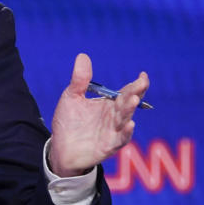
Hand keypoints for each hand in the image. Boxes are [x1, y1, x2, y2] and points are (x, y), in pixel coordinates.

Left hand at [49, 53, 149, 176]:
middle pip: (127, 103)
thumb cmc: (69, 122)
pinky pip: (119, 139)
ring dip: (129, 110)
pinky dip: (125, 133)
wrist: (60, 148)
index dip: (136, 85)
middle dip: (135, 94)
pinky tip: (129, 125)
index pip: (126, 92)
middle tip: (141, 84)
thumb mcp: (72, 98)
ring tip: (133, 100)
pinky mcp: (108, 146)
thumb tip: (83, 56)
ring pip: (124, 119)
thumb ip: (80, 80)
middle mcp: (114, 117)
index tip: (143, 75)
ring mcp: (113, 132)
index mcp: (109, 104)